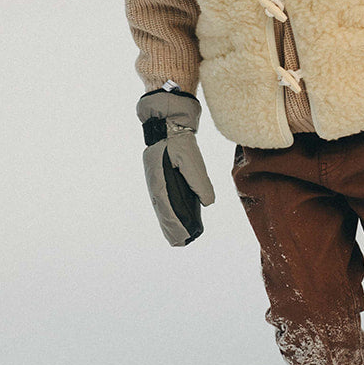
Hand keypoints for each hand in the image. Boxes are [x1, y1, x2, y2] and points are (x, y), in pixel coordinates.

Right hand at [137, 88, 214, 244]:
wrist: (168, 120)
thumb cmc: (179, 139)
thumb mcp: (190, 158)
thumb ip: (198, 180)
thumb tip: (208, 202)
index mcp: (158, 178)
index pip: (166, 206)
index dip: (174, 224)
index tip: (181, 238)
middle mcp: (155, 181)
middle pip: (163, 210)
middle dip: (171, 227)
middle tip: (180, 244)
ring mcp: (157, 179)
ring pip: (163, 205)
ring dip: (170, 221)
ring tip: (178, 236)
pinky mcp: (161, 175)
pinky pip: (165, 197)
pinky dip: (170, 209)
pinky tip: (178, 216)